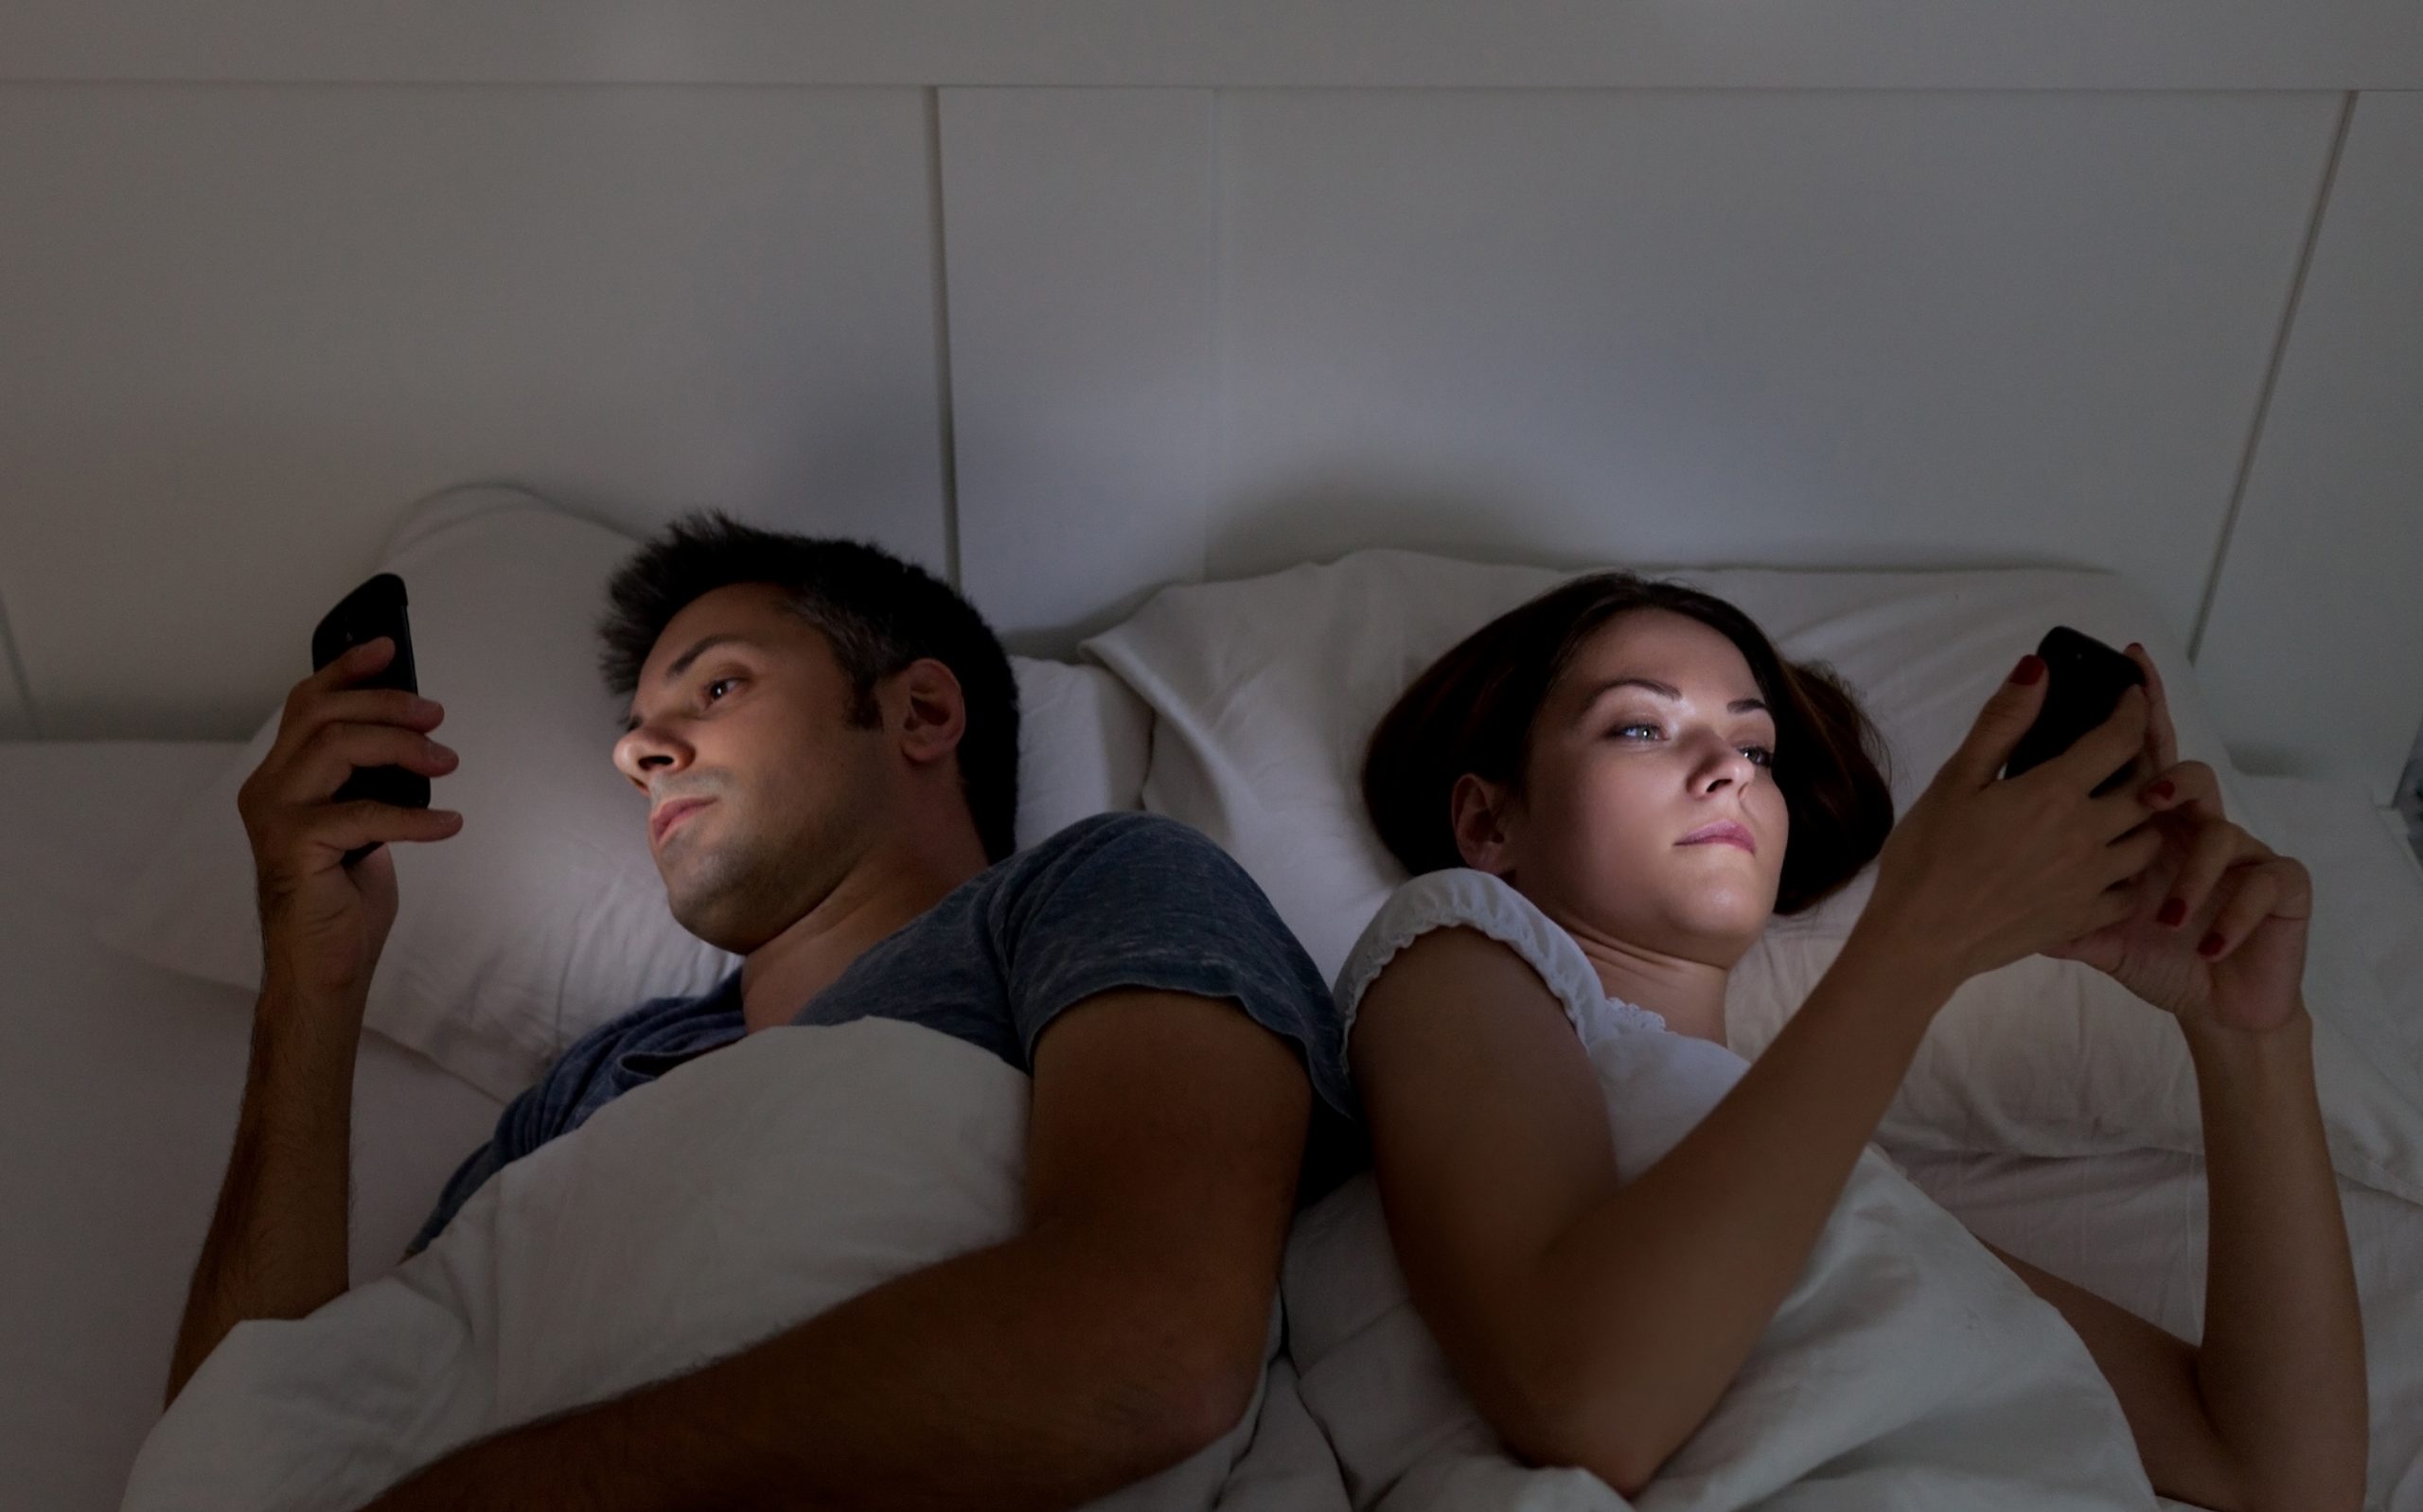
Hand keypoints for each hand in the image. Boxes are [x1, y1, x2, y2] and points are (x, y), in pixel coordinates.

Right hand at [235, 637, 462, 1005]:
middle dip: (387, 703)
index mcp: (282, 776)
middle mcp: (268, 787)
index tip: (388, 648)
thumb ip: (367, 780)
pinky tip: (448, 825)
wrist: (322, 967)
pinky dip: (415, 816)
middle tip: (437, 717)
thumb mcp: (361, 822)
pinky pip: (363, 812)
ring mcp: (275, 815)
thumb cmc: (342, 899)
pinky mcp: (293, 845)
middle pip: (323, 713)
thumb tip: (412, 739)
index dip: (346, 669)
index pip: (306, 704)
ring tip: (447, 762)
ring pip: (338, 745)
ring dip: (403, 746)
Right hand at [1859, 653, 2167, 988]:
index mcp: (2056, 793)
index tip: (2131, 696)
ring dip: (2142, 819)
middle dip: (2145, 765)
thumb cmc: (1927, 856)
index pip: (2118, 740)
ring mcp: (2092, 880)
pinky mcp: (2085, 917)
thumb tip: (2038, 668)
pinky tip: (2105, 866)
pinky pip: (2129, 890)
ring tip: (2119, 811)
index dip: (2131, 711)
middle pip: (2146, 790)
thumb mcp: (1955, 781)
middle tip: (2125, 756)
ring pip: (2148, 840)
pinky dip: (2127, 873)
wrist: (1921, 940)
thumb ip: (2002, 724)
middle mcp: (2088, 834)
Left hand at [2043, 646, 2309, 1033]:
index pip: (2140, 757)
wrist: (2214, 1007)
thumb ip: (2051, 887)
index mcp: (2147, 827)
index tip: (2128, 665)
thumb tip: (1999, 876)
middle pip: (2187, 780)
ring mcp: (2240, 856)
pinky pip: (2264, 882)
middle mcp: (2193, 830)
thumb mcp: (2089, 925)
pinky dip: (2233, 913)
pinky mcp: (2278, 889)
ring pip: (2221, 833)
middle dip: (2173, 779)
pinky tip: (2208, 944)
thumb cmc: (2152, 956)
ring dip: (2194, 871)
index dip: (2138, 712)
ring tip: (2169, 913)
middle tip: (2151, 794)